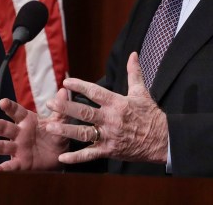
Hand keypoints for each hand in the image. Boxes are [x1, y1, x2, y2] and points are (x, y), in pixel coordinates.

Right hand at [0, 89, 69, 170]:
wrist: (59, 155)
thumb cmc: (54, 135)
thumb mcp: (59, 122)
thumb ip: (60, 109)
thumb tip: (64, 91)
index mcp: (27, 121)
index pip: (16, 112)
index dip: (9, 107)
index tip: (3, 102)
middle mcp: (19, 133)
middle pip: (5, 127)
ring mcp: (18, 148)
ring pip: (3, 145)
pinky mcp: (20, 162)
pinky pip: (10, 165)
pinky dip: (1, 168)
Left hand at [45, 52, 167, 164]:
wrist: (163, 139)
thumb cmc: (151, 115)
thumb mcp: (141, 92)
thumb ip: (134, 72)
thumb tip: (133, 54)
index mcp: (117, 103)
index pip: (95, 92)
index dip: (79, 86)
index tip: (66, 82)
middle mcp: (111, 119)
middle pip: (84, 112)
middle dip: (65, 108)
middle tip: (49, 104)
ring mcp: (109, 136)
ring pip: (83, 133)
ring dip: (65, 131)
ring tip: (49, 127)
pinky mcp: (110, 150)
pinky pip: (90, 154)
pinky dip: (76, 158)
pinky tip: (62, 157)